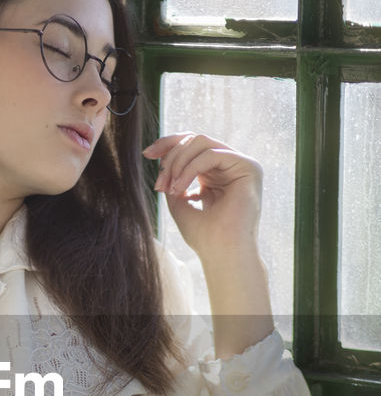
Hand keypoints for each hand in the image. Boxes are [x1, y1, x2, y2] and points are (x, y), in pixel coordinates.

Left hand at [143, 132, 262, 264]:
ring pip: (201, 142)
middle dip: (171, 158)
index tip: (147, 154)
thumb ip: (172, 178)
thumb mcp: (178, 201)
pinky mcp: (249, 167)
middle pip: (195, 140)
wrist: (222, 255)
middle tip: (159, 185)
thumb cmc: (203, 236)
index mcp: (216, 173)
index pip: (193, 145)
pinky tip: (180, 188)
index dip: (169, 144)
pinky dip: (190, 168)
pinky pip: (211, 154)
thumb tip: (162, 158)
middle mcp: (230, 166)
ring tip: (169, 189)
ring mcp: (241, 165)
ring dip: (178, 163)